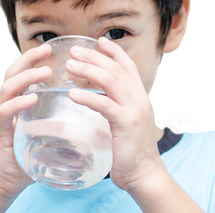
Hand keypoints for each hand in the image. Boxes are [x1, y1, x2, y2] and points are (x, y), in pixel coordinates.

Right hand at [0, 44, 51, 200]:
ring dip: (26, 78)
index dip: (34, 58)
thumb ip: (55, 118)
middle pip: (12, 73)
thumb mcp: (43, 131)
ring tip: (44, 72)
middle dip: (29, 59)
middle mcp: (6, 105)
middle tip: (47, 50)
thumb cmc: (27, 155)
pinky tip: (32, 99)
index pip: (23, 72)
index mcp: (17, 102)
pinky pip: (4, 113)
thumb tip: (84, 109)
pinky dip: (18, 104)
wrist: (6, 183)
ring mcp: (1, 118)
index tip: (51, 47)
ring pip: (7, 89)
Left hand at [66, 36, 163, 191]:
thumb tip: (96, 98)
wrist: (145, 174)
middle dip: (94, 57)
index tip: (99, 41)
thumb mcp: (126, 122)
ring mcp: (135, 110)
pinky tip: (72, 94)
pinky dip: (88, 97)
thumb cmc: (131, 151)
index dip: (114, 52)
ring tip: (69, 66)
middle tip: (74, 51)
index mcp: (139, 97)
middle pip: (116, 69)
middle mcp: (140, 99)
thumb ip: (115, 107)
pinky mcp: (127, 124)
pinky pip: (105, 105)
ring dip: (88, 71)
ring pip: (112, 81)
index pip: (128, 66)